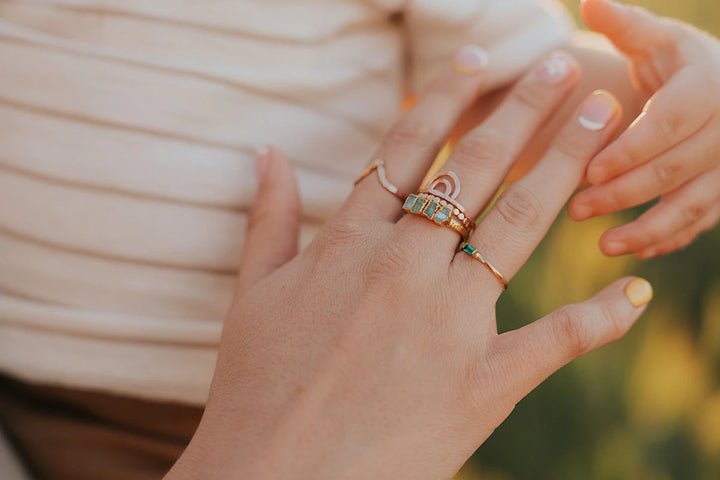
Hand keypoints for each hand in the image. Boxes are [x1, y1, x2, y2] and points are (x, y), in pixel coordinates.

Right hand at [167, 49, 650, 479]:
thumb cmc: (254, 388)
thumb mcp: (250, 295)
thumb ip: (267, 219)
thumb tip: (264, 155)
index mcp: (345, 246)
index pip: (405, 152)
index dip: (444, 100)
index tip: (477, 61)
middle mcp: (400, 270)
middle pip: (472, 172)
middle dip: (521, 112)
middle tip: (559, 66)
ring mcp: (444, 325)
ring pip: (514, 227)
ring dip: (562, 166)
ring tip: (600, 119)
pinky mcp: (480, 384)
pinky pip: (553, 342)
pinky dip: (599, 318)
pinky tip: (632, 290)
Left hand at [569, 0, 719, 258]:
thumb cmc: (678, 62)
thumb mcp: (655, 40)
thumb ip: (626, 26)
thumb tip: (591, 1)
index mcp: (707, 87)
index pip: (670, 124)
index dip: (631, 149)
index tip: (589, 171)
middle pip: (676, 168)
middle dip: (625, 192)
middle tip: (575, 209)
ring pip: (693, 204)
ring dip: (649, 229)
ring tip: (604, 246)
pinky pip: (702, 221)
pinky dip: (670, 238)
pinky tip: (635, 251)